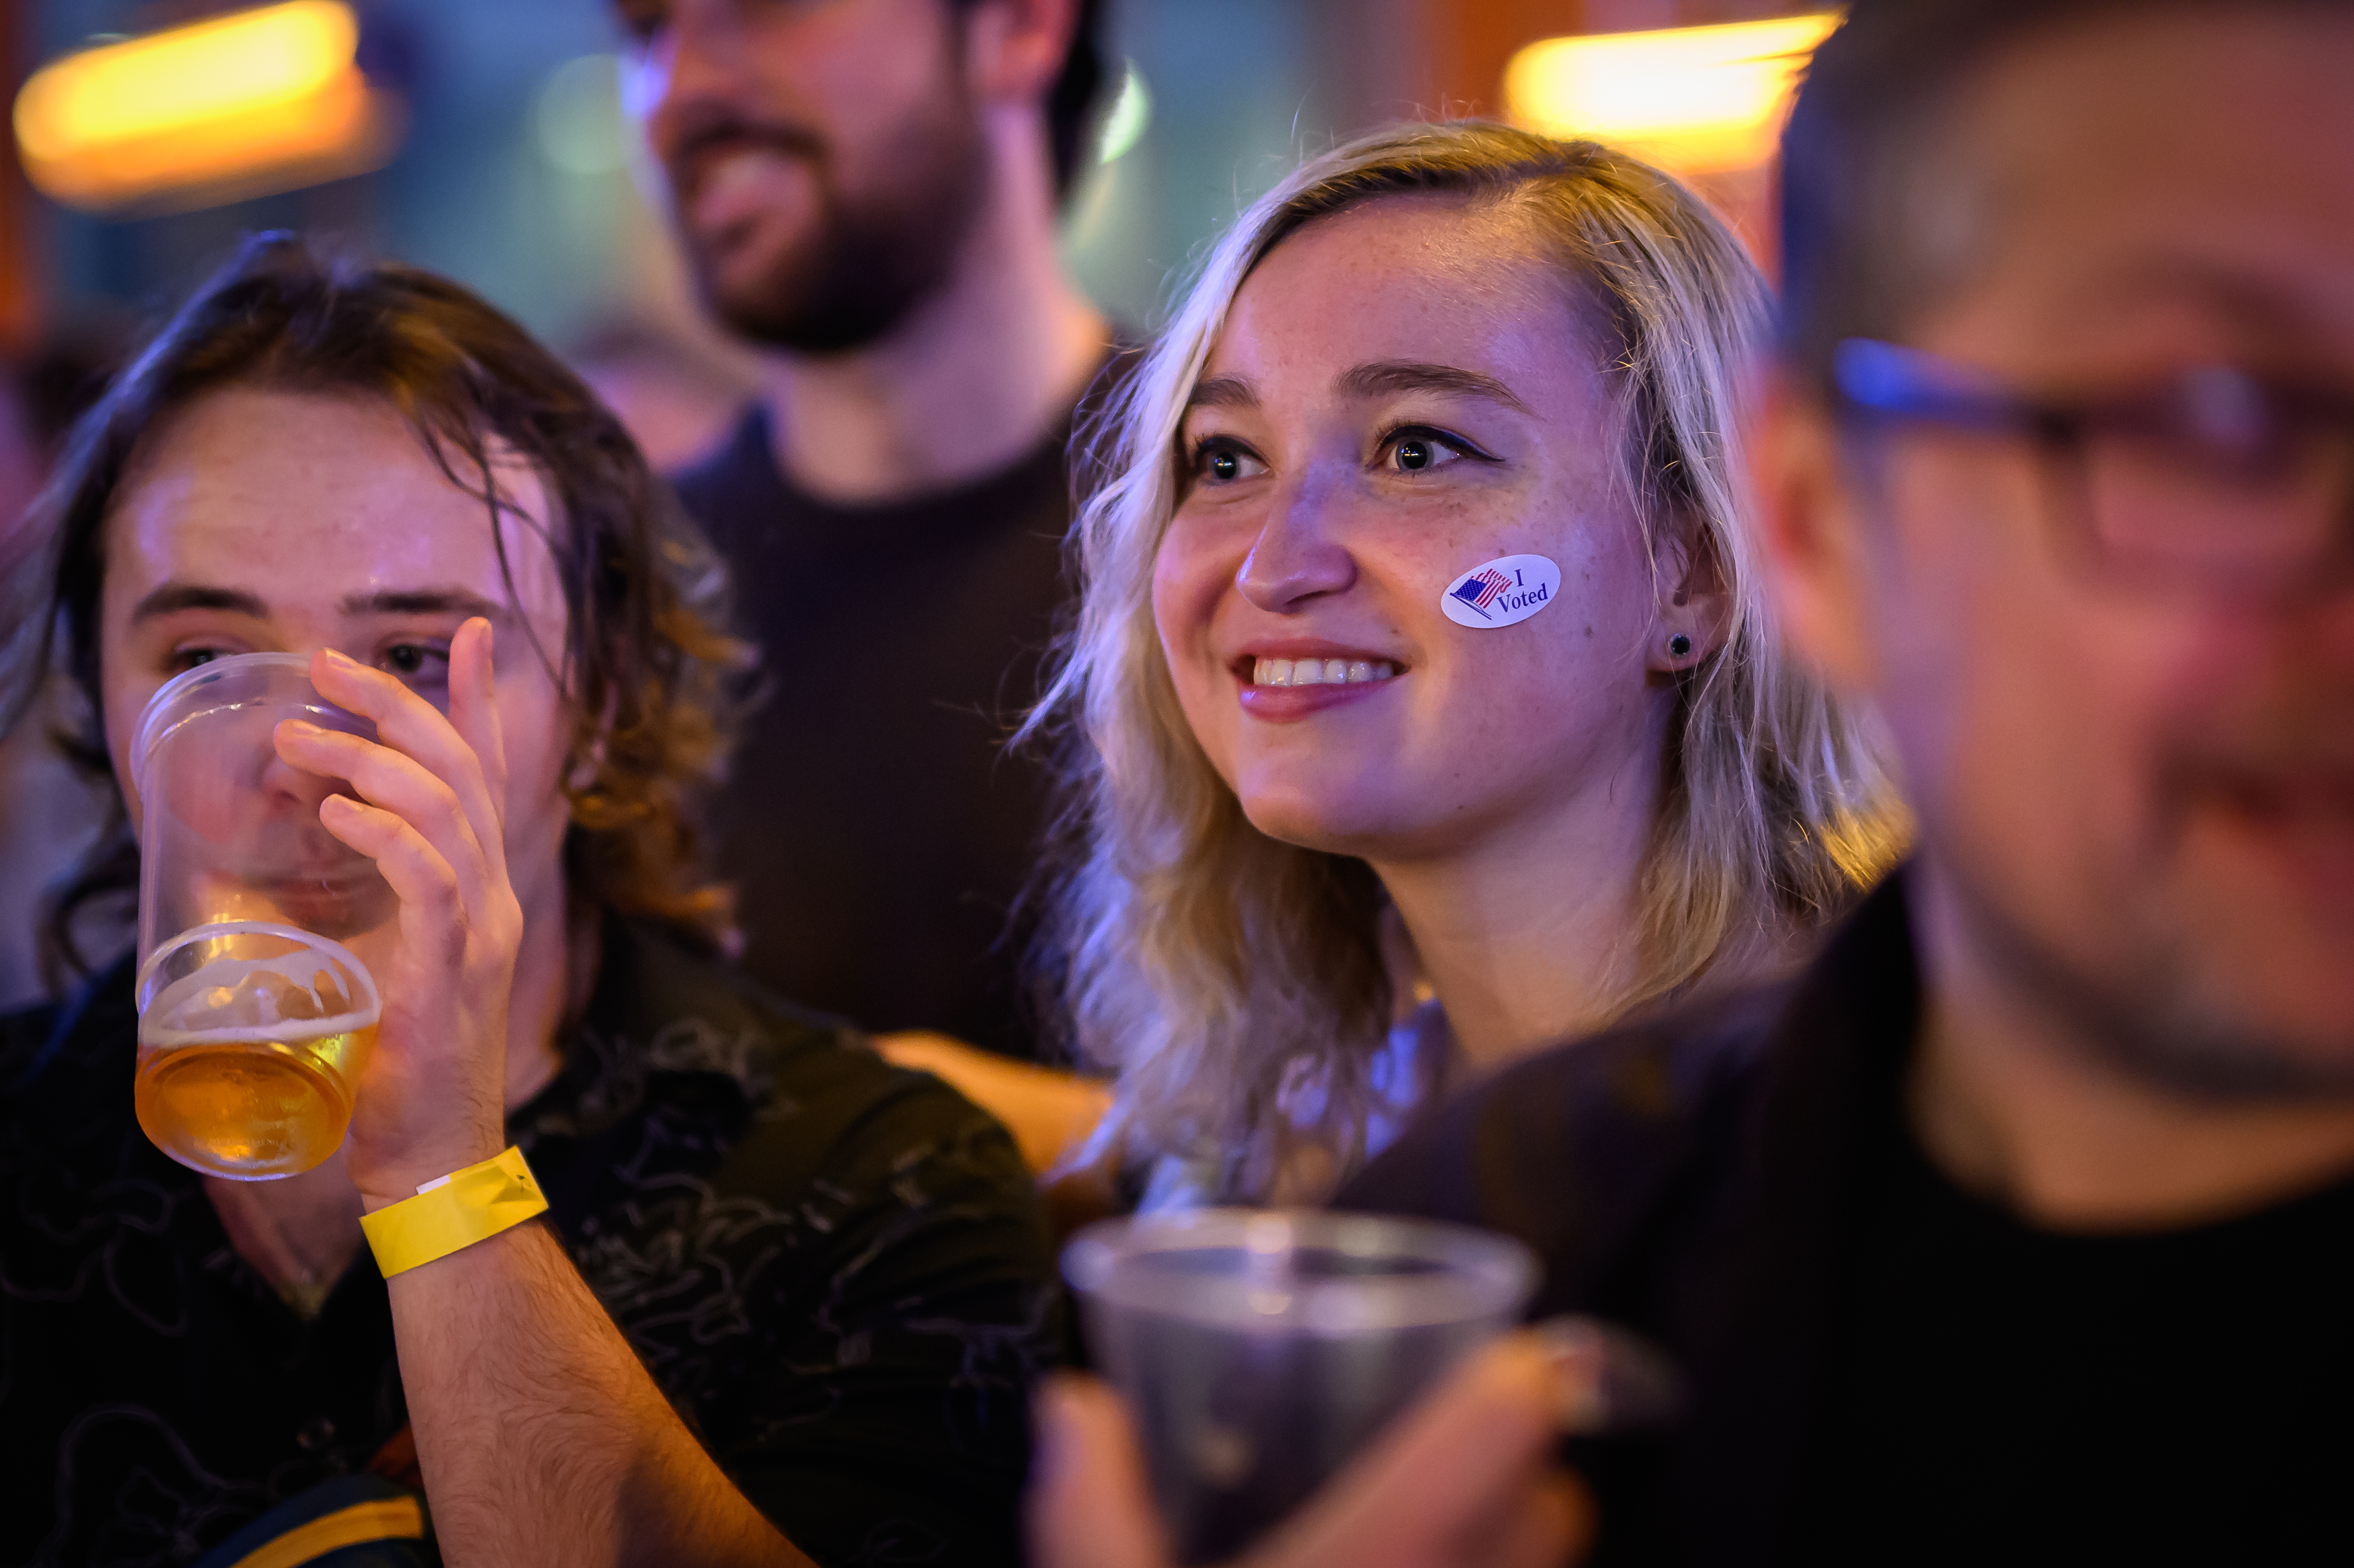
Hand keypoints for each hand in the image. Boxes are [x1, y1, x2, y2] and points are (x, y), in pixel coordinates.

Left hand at [273, 619, 520, 1207]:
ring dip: (370, 760)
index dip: (477, 699)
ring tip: (301, 742)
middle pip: (464, 769)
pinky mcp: (454, 964)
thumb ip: (385, 909)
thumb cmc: (404, 1068)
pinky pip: (430, 875)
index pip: (491, 774)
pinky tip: (336, 814)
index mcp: (484, 890)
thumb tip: (331, 853)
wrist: (437, 1153)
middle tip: (326, 666)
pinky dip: (383, 833)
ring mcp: (482, 927)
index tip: (469, 630)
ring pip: (446, 807)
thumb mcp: (396, 963)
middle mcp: (496, 894)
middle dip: (398, 703)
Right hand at [1028, 1332, 1595, 1567]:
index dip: (1523, 1378)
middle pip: (1559, 1506)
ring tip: (1458, 1512)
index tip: (1510, 1354)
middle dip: (1530, 1468)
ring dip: (1526, 1536)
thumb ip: (1086, 1510)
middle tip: (1463, 1433)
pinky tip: (1435, 1567)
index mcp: (1384, 1549)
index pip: (1513, 1423)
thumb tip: (1071, 1405)